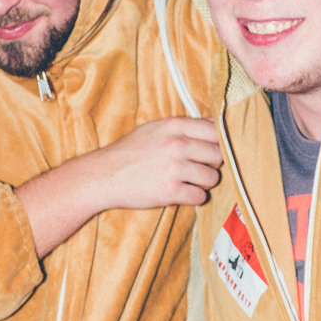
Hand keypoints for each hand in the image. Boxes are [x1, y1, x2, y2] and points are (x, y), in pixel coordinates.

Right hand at [100, 117, 221, 208]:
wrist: (103, 175)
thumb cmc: (129, 152)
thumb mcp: (155, 128)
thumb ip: (185, 126)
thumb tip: (215, 123)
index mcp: (174, 126)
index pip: (215, 131)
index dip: (216, 143)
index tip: (209, 151)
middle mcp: (177, 144)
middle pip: (218, 155)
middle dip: (211, 164)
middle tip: (196, 169)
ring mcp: (174, 168)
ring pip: (212, 178)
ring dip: (203, 183)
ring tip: (187, 181)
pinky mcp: (170, 191)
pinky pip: (200, 196)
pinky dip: (194, 198)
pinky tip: (181, 193)